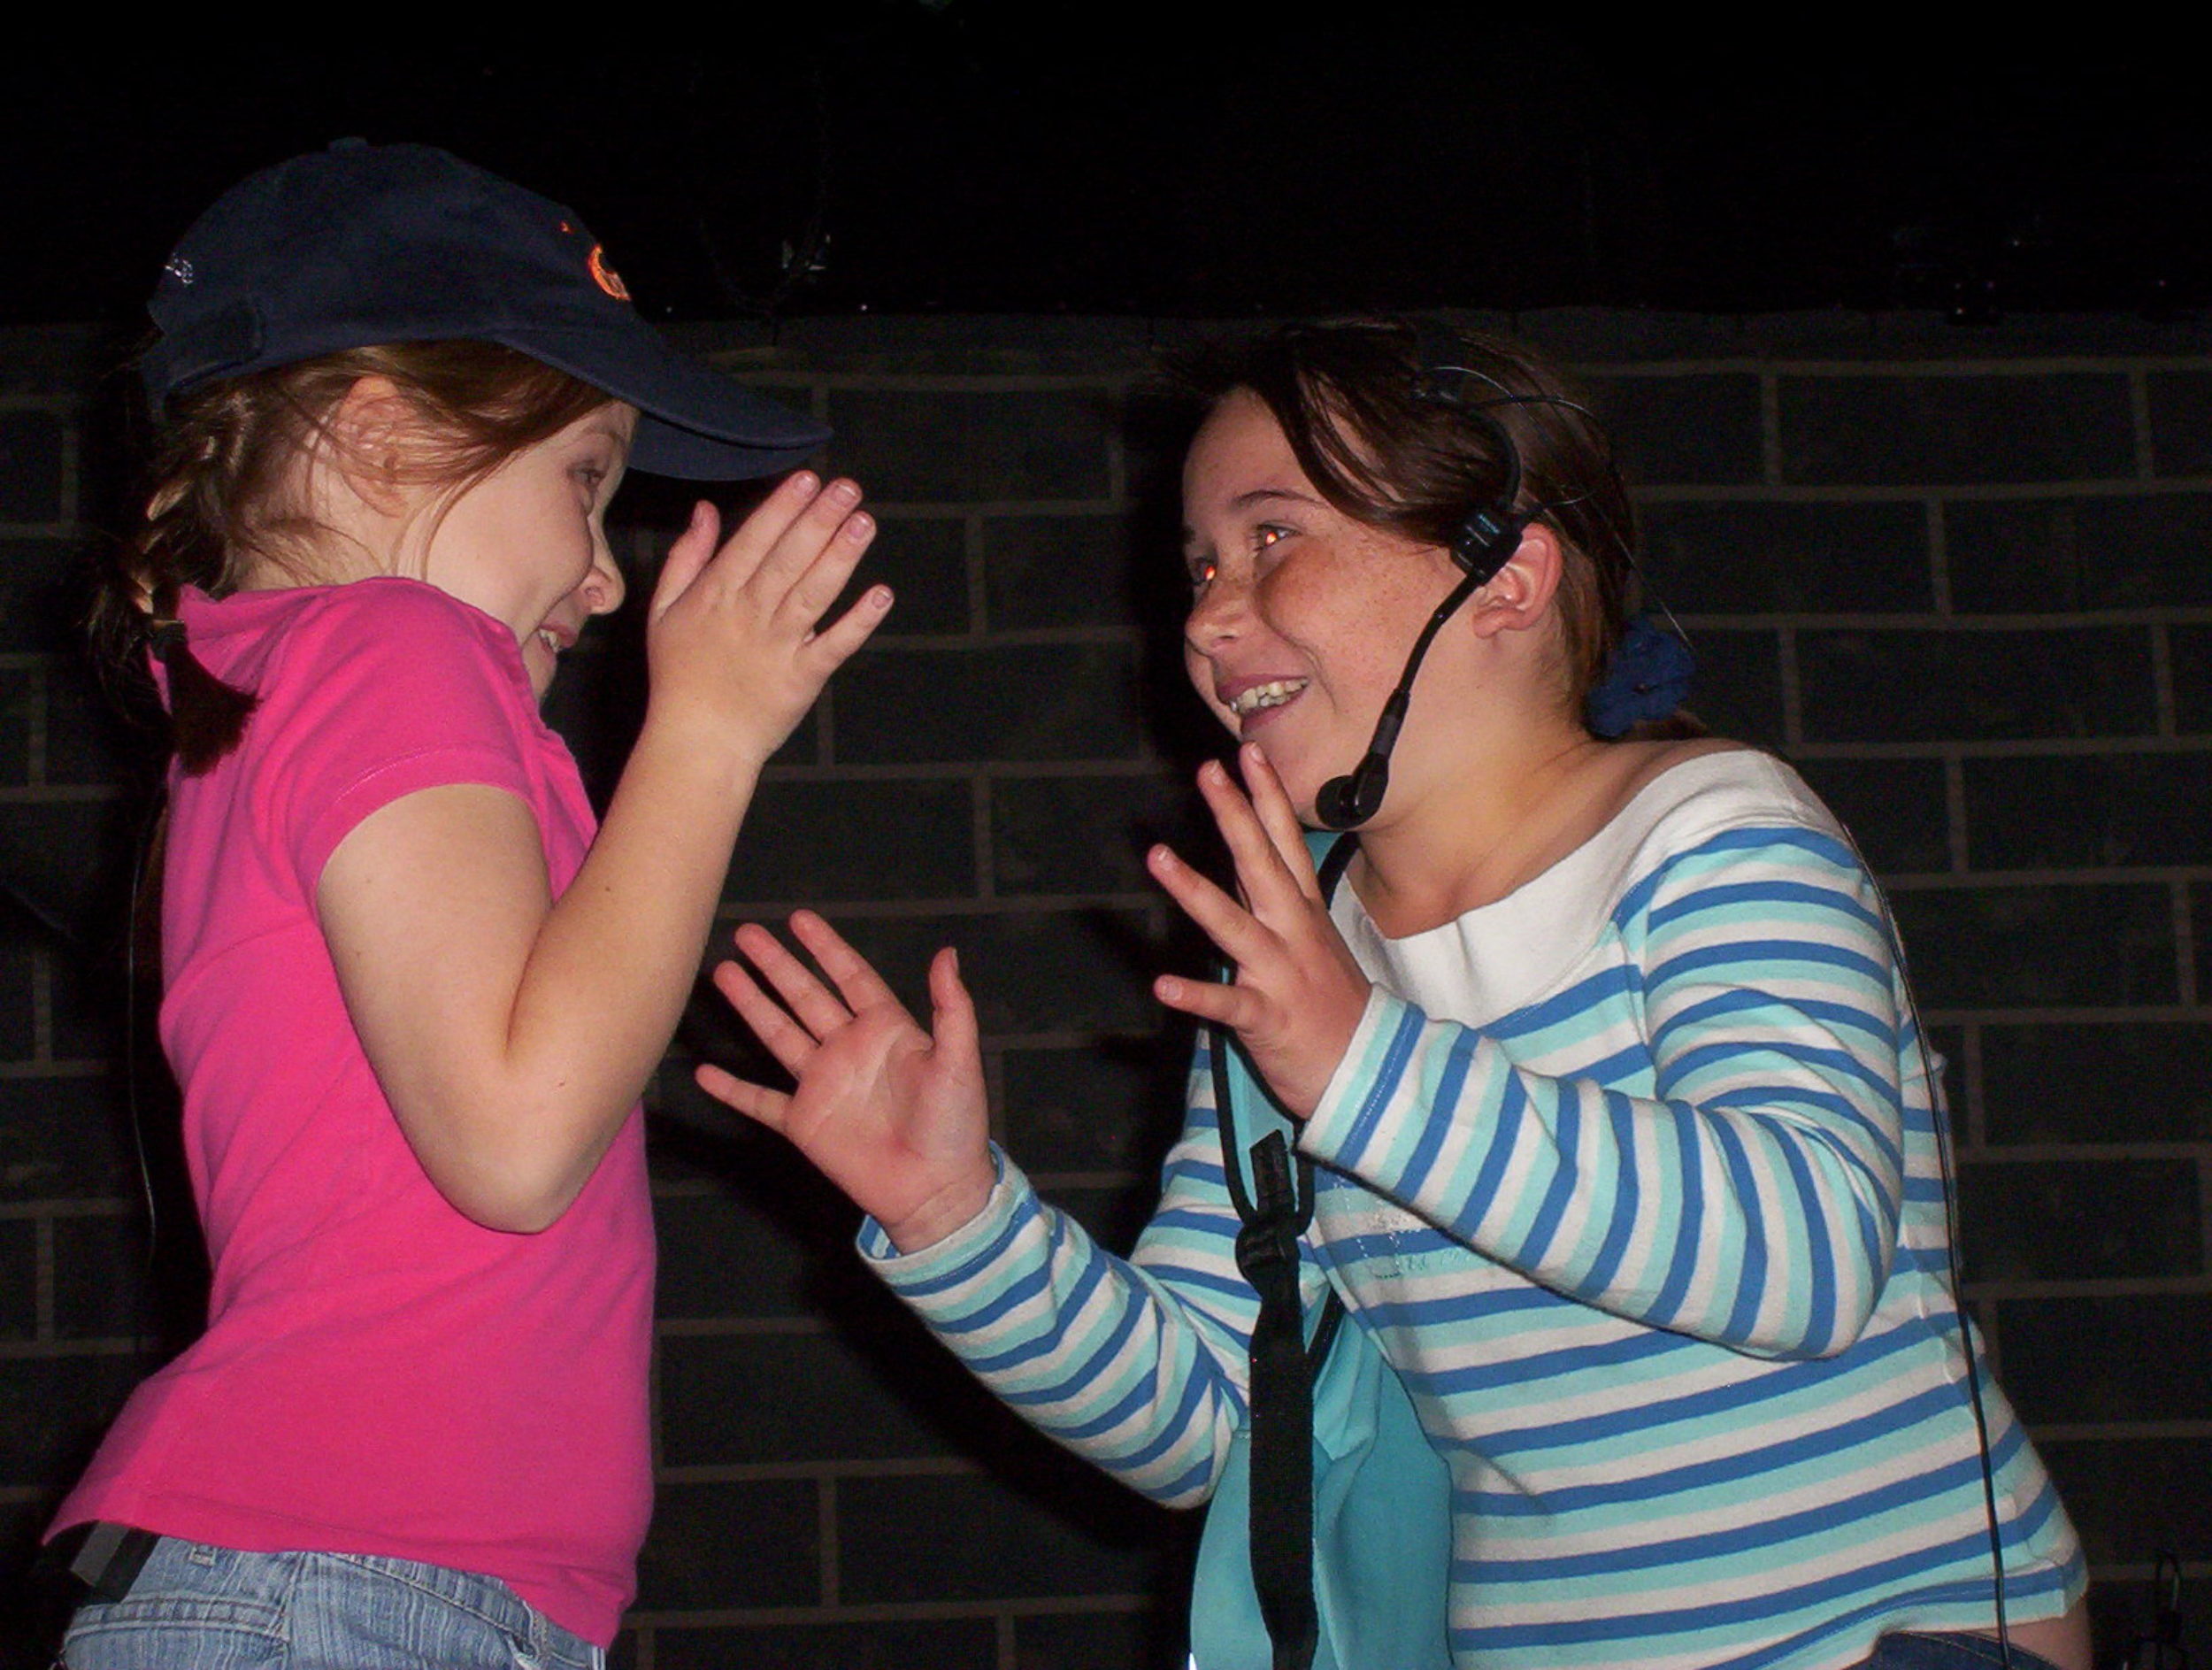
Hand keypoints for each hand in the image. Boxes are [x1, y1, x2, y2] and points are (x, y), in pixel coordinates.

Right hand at [645, 475, 889, 776]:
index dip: (783, 508)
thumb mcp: (664, 610)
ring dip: (840, 556)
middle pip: (789, 559)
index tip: (808, 479)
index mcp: (717, 593)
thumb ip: (686, 557)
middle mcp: (750, 613)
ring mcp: (779, 645)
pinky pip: (835, 645)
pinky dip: (858, 622)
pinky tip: (881, 595)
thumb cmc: (678, 675)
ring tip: (863, 522)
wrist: (696, 741)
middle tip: (847, 487)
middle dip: (819, 519)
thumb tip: (706, 511)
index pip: (755, 540)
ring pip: (814, 593)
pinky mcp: (803, 677)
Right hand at [695, 910, 996, 1252]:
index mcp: (886, 1030)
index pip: (850, 976)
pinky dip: (733, 1089)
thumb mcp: (959, 1060)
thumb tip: (947, 953)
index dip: (826, 948)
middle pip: (805, 996)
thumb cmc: (955, 1125)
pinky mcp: (804, 1123)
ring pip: (778, 1034)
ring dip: (751, 1005)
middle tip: (747, 933)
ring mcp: (823, 1085)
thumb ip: (952, 1007)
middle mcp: (849, 1050)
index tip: (799, 920)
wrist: (936, 1190)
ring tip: (723, 973)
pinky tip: (706, 1072)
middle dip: (776, 965)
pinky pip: (760, 1102)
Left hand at [1149, 744, 1371, 1119]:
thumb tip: (1246, 859)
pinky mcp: (1267, 1018)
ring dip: (1194, 889)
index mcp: (1303, 913)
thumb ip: (1276, 902)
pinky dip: (1197, 995)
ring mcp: (1280, 974)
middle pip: (1261, 864)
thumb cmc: (1335, 1007)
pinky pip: (1227, 1006)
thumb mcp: (1312, 942)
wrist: (1372, 1072)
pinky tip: (1163, 985)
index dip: (1267, 797)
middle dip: (1235, 816)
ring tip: (1158, 857)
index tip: (1248, 752)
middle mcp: (1292, 933)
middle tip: (1208, 772)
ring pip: (1233, 924)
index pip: (1285, 843)